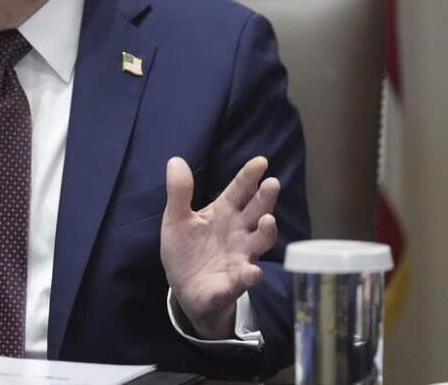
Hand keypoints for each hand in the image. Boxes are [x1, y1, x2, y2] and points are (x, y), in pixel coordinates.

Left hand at [160, 156, 278, 338]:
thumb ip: (179, 192)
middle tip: (272, 183)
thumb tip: (175, 160)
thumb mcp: (176, 218)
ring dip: (266, 233)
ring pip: (259, 243)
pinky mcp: (233, 282)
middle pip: (257, 212)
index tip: (260, 161)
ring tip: (268, 221)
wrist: (184, 287)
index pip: (239, 190)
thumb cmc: (186, 248)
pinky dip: (250, 275)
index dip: (249, 176)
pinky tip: (253, 272)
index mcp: (224, 212)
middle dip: (265, 199)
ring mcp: (240, 256)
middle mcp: (239, 232)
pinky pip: (245, 278)